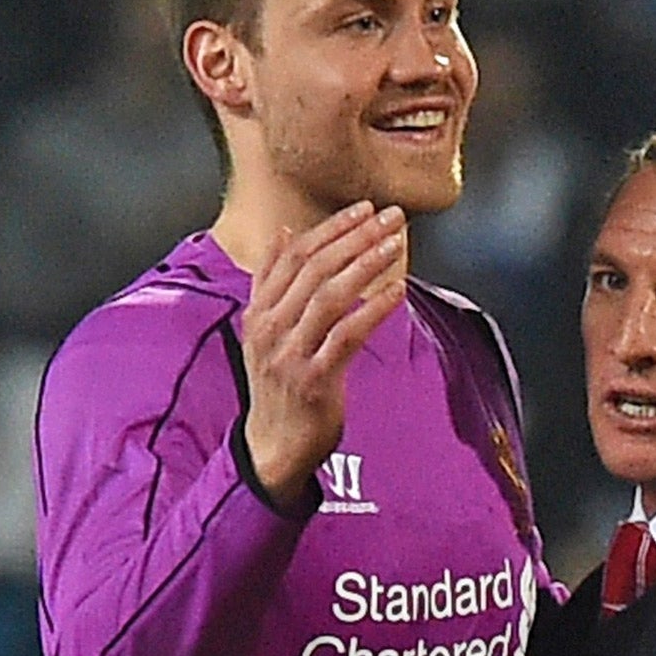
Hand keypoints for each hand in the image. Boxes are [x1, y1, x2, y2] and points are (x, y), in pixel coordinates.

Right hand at [241, 203, 410, 511]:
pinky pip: (347, 336)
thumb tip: (282, 232)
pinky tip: (397, 291)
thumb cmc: (278, 385)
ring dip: (366, 264)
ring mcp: (290, 354)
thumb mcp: (264, 330)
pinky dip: (373, 310)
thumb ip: (271, 282)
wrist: (271, 447)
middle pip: (314, 268)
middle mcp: (269, 328)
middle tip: (390, 216)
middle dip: (355, 237)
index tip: (364, 208)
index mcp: (258, 311)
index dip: (331, 228)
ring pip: (329, 296)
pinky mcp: (315, 380)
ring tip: (395, 243)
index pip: (294, 255)